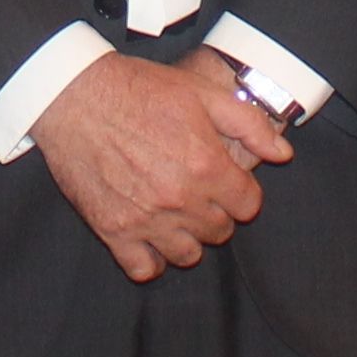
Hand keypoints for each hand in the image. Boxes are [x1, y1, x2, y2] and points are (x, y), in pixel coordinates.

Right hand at [31, 51, 291, 282]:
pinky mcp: (113, 229)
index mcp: (207, 165)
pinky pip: (144, 268)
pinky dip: (151, 259)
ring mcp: (146, 219)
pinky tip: (150, 236)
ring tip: (175, 214)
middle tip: (198, 191)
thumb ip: (248, 124)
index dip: (241, 193)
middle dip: (216, 213)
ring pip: (187, 255)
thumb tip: (283, 154)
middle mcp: (180, 198)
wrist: (74, 96)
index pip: (248, 206)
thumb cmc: (138, 89)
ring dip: (187, 237)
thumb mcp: (201, 92)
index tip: (227, 182)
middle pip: (219, 232)